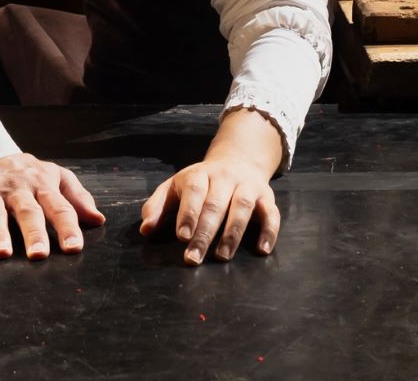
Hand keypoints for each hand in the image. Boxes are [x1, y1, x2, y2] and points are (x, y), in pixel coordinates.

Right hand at [0, 152, 104, 259]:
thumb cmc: (25, 174)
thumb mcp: (54, 177)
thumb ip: (77, 197)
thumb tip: (98, 220)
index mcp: (42, 184)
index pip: (59, 207)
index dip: (67, 227)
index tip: (73, 249)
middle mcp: (17, 188)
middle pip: (28, 211)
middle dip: (34, 233)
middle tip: (39, 255)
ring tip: (2, 254)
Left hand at [140, 108, 283, 264]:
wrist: (237, 159)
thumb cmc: (200, 183)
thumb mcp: (175, 187)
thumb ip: (157, 206)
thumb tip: (145, 230)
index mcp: (200, 175)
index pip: (194, 192)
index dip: (188, 213)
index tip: (182, 236)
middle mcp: (225, 178)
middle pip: (215, 205)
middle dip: (204, 233)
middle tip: (194, 258)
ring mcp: (247, 186)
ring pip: (243, 207)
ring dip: (233, 233)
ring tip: (222, 256)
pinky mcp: (266, 197)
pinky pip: (272, 213)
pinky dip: (269, 231)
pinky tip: (262, 249)